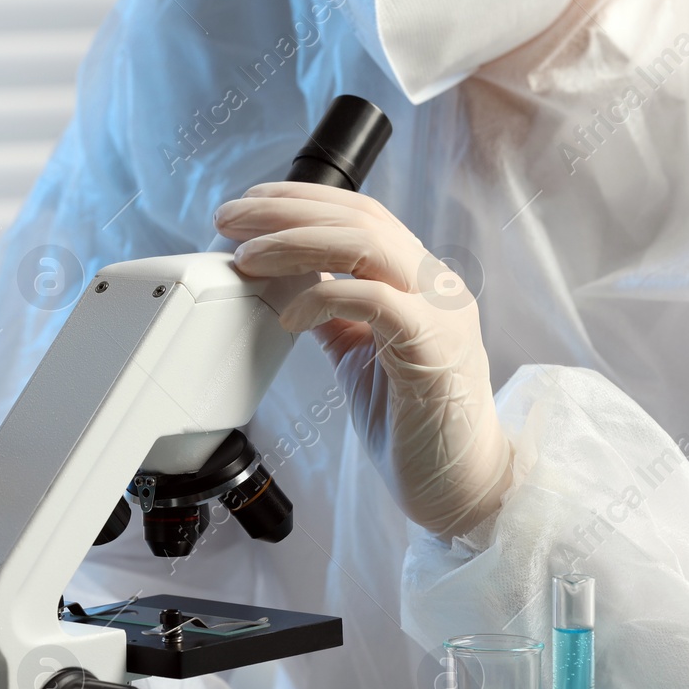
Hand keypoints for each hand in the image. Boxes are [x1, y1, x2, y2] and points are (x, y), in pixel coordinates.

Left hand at [215, 181, 512, 538]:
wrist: (460, 487)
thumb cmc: (413, 427)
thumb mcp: (359, 356)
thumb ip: (333, 315)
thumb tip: (285, 283)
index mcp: (419, 282)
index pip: (360, 215)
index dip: (300, 201)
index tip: (247, 208)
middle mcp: (435, 286)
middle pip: (358, 218)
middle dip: (285, 210)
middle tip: (228, 219)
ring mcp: (439, 313)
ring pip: (366, 244)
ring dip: (296, 242)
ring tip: (247, 257)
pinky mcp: (432, 349)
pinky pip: (375, 301)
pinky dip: (323, 298)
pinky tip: (289, 316)